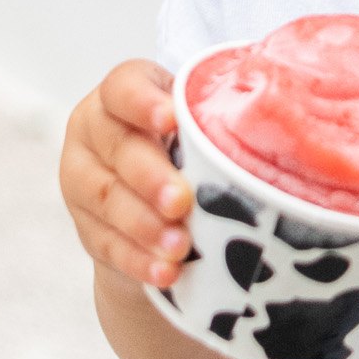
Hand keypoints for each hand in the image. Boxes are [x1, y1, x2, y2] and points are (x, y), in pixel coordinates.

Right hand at [59, 59, 195, 289]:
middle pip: (118, 148)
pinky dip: (138, 260)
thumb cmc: (191, 147)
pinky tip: (166, 270)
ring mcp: (82, 179)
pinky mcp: (86, 226)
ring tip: (180, 245)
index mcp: (122, 93)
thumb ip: (216, 118)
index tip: (172, 120)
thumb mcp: (200, 123)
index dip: (144, 102)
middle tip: (181, 201)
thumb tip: (276, 121)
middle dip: (150, 177)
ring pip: (107, 199)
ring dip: (144, 225)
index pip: (124, 87)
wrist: (155, 200)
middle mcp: (95, 129)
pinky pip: (107, 243)